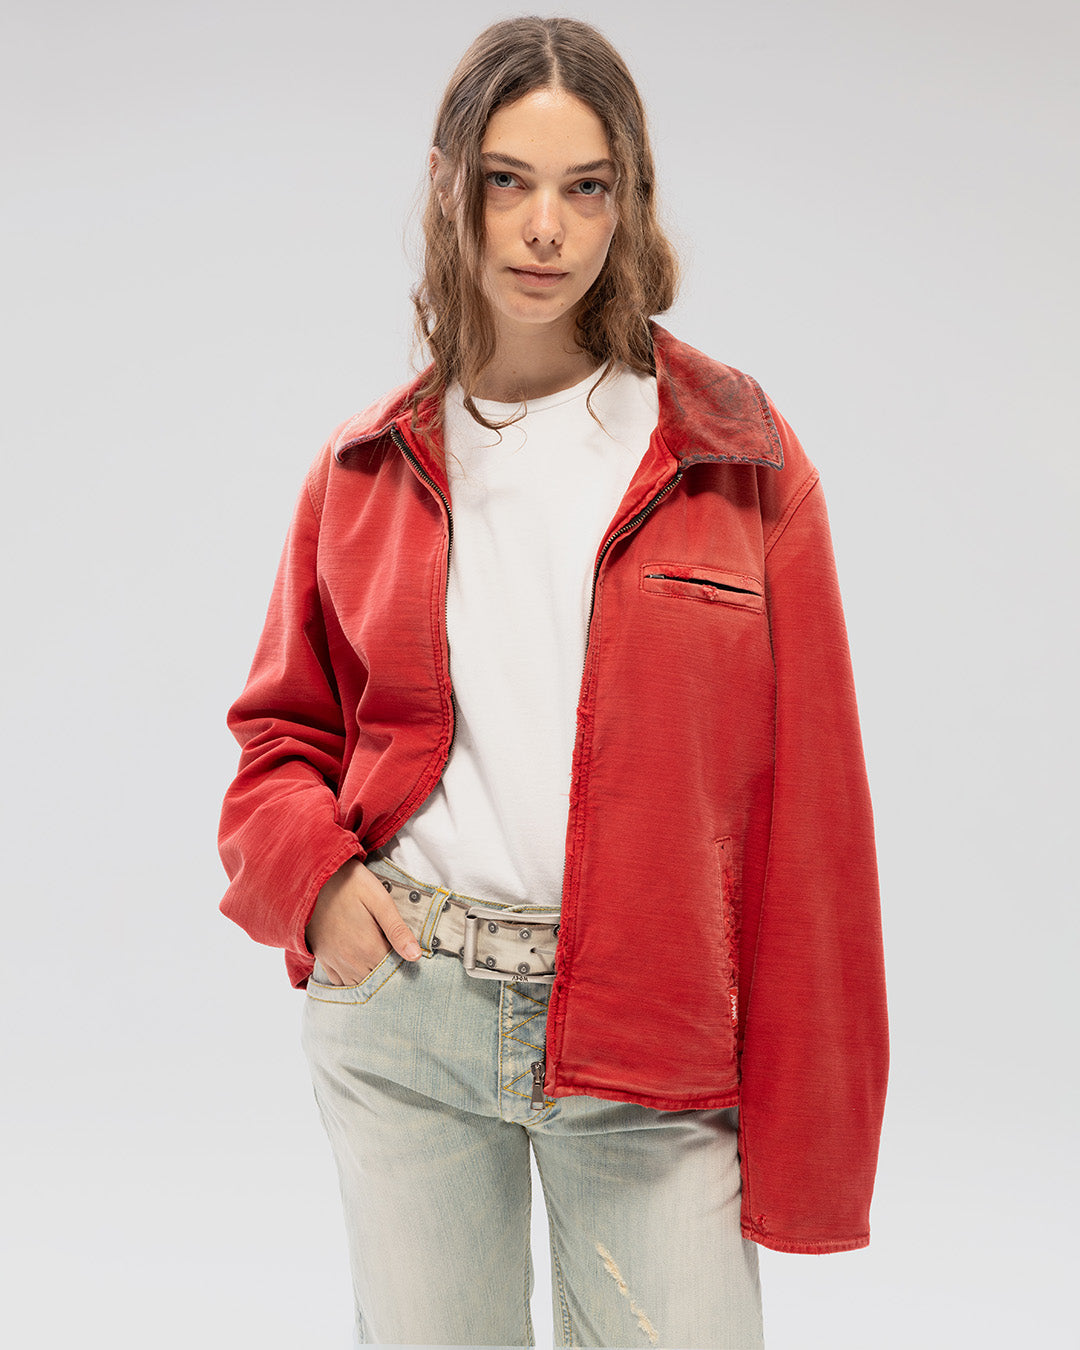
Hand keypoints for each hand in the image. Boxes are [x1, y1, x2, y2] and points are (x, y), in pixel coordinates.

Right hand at [304, 858, 421, 985]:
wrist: (313, 878)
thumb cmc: (350, 884)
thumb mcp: (380, 900)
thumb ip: (397, 930)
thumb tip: (416, 956)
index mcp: (368, 948)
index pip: (392, 971)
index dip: (401, 965)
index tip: (406, 954)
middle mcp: (350, 960)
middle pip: (375, 980)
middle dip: (386, 972)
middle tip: (392, 953)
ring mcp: (334, 960)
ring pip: (357, 983)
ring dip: (369, 976)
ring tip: (376, 958)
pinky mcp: (322, 956)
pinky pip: (337, 981)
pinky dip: (349, 978)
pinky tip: (357, 965)